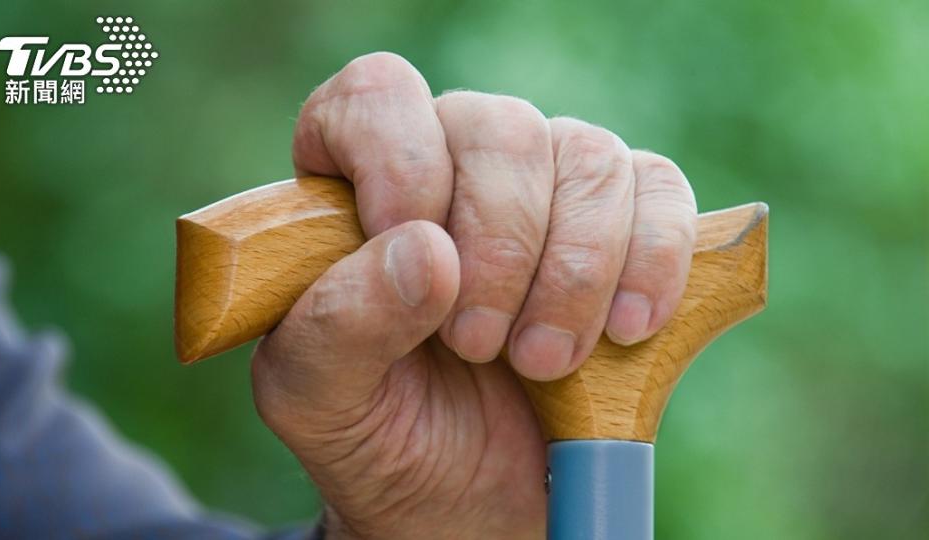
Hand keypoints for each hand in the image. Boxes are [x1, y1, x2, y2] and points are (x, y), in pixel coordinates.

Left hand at [251, 53, 695, 538]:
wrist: (466, 501)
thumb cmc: (381, 436)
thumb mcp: (320, 399)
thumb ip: (339, 325)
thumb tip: (426, 252)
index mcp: (356, 184)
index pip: (379, 96)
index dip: (402, 158)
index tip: (420, 255)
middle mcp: (454, 164)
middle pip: (499, 128)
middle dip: (501, 248)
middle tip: (480, 348)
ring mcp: (545, 189)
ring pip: (588, 155)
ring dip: (576, 270)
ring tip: (545, 363)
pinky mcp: (624, 224)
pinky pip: (660, 192)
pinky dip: (654, 260)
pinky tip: (626, 330)